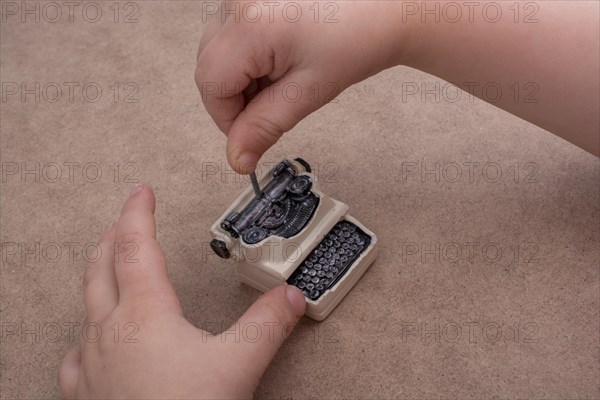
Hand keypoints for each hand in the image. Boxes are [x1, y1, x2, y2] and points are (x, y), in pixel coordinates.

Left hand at [59, 185, 305, 398]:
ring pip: (87, 305)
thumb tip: (291, 296)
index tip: (142, 191)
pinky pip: (77, 349)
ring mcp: (89, 363)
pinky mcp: (84, 392)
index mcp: (144, 314)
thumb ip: (268, 324)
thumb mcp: (238, 365)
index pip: (134, 246)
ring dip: (99, 277)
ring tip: (109, 268)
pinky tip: (98, 340)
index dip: (137, 212)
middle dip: (112, 236)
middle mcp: (107, 332)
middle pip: (100, 267)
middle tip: (124, 220)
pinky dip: (90, 329)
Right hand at [195, 1, 404, 172]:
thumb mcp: (307, 93)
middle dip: (234, 97)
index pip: (210, 83)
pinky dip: (246, 56)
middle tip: (273, 104)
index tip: (251, 132)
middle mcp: (237, 1)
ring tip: (281, 78)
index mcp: (249, 25)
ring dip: (240, 77)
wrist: (382, 9)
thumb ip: (265, 127)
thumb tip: (237, 159)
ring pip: (217, 51)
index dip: (227, 117)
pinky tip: (277, 60)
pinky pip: (229, 33)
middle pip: (209, 66)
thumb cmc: (356, 41)